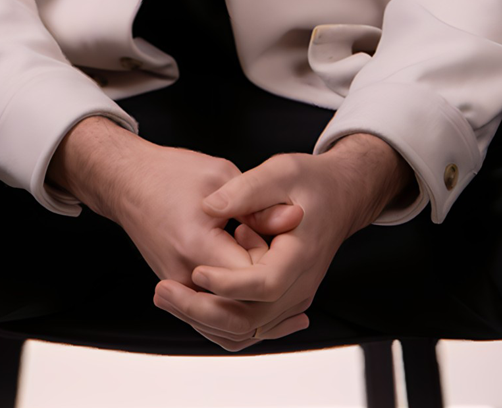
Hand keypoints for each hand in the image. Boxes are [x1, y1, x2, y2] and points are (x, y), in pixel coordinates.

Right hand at [78, 129, 305, 302]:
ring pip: (228, 322)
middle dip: (266, 287)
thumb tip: (294, 219)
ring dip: (255, 305)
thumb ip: (258, 203)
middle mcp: (184, 276)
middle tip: (273, 253)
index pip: (254, 275)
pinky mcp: (177, 291)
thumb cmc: (171, 173)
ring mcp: (179, 288)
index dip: (272, 255)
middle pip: (242, 307)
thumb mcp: (220, 174)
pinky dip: (237, 311)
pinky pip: (213, 318)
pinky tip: (259, 293)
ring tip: (272, 275)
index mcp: (197, 245)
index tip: (272, 230)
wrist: (128, 183)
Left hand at [152, 136, 412, 351]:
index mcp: (301, 254)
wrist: (340, 196)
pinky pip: (246, 326)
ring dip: (203, 317)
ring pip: (244, 329)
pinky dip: (216, 319)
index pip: (263, 284)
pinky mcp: (280, 303)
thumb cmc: (311, 181)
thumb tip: (211, 206)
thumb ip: (246, 190)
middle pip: (249, 320)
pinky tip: (188, 299)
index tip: (196, 270)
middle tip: (162, 290)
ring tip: (166, 294)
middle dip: (202, 309)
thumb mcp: (281, 171)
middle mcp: (299, 287)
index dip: (227, 282)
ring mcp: (291, 300)